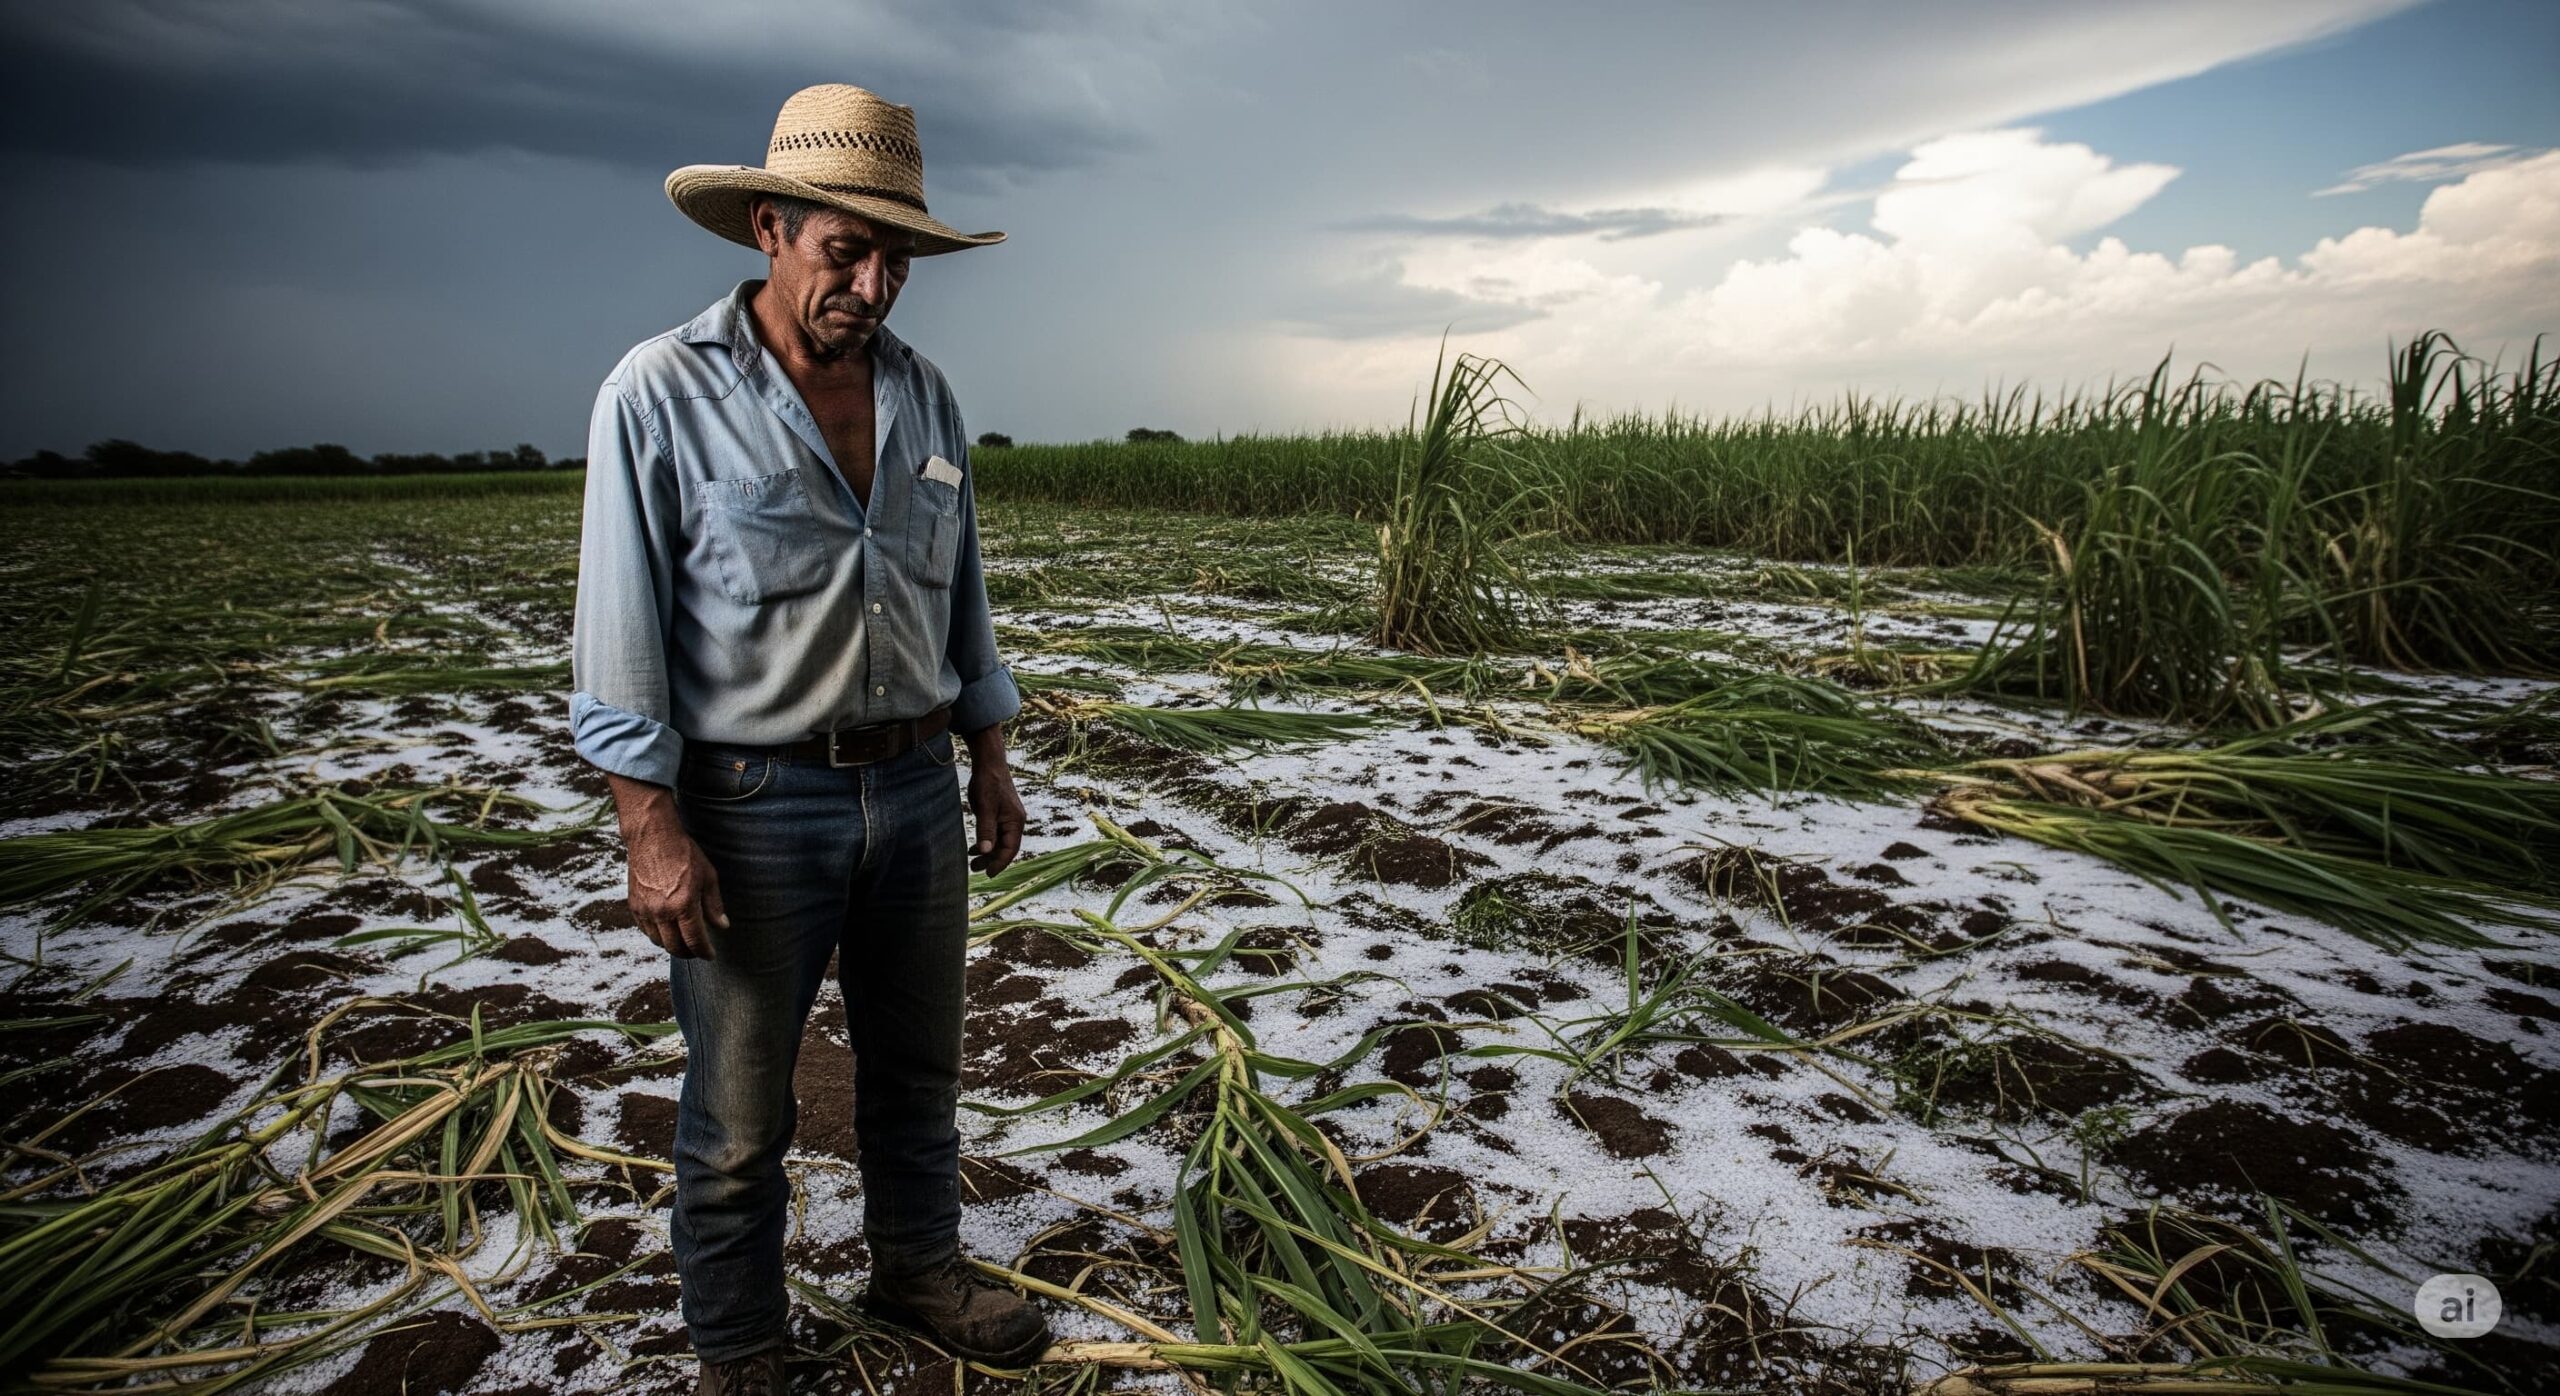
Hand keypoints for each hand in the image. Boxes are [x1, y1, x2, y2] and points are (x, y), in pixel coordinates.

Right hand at [606, 773, 726, 958]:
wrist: (653, 837)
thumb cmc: (684, 854)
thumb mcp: (708, 877)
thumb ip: (714, 905)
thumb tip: (722, 926)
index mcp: (683, 905)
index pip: (695, 940)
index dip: (704, 952)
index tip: (710, 955)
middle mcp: (662, 911)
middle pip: (675, 947)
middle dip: (689, 954)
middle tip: (698, 951)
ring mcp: (646, 910)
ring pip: (659, 942)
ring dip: (672, 946)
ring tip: (683, 942)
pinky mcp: (634, 905)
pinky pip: (646, 930)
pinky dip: (657, 936)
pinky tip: (667, 931)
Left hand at [965, 755, 1025, 875]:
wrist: (989, 763)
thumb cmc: (988, 783)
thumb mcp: (985, 808)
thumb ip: (986, 830)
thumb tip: (985, 851)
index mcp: (1015, 822)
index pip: (1010, 849)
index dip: (1000, 863)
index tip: (988, 874)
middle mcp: (1014, 822)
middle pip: (1005, 847)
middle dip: (991, 860)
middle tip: (974, 869)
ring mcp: (1007, 818)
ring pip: (999, 841)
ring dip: (987, 853)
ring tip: (972, 863)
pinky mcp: (999, 814)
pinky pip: (995, 833)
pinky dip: (986, 842)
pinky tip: (974, 848)